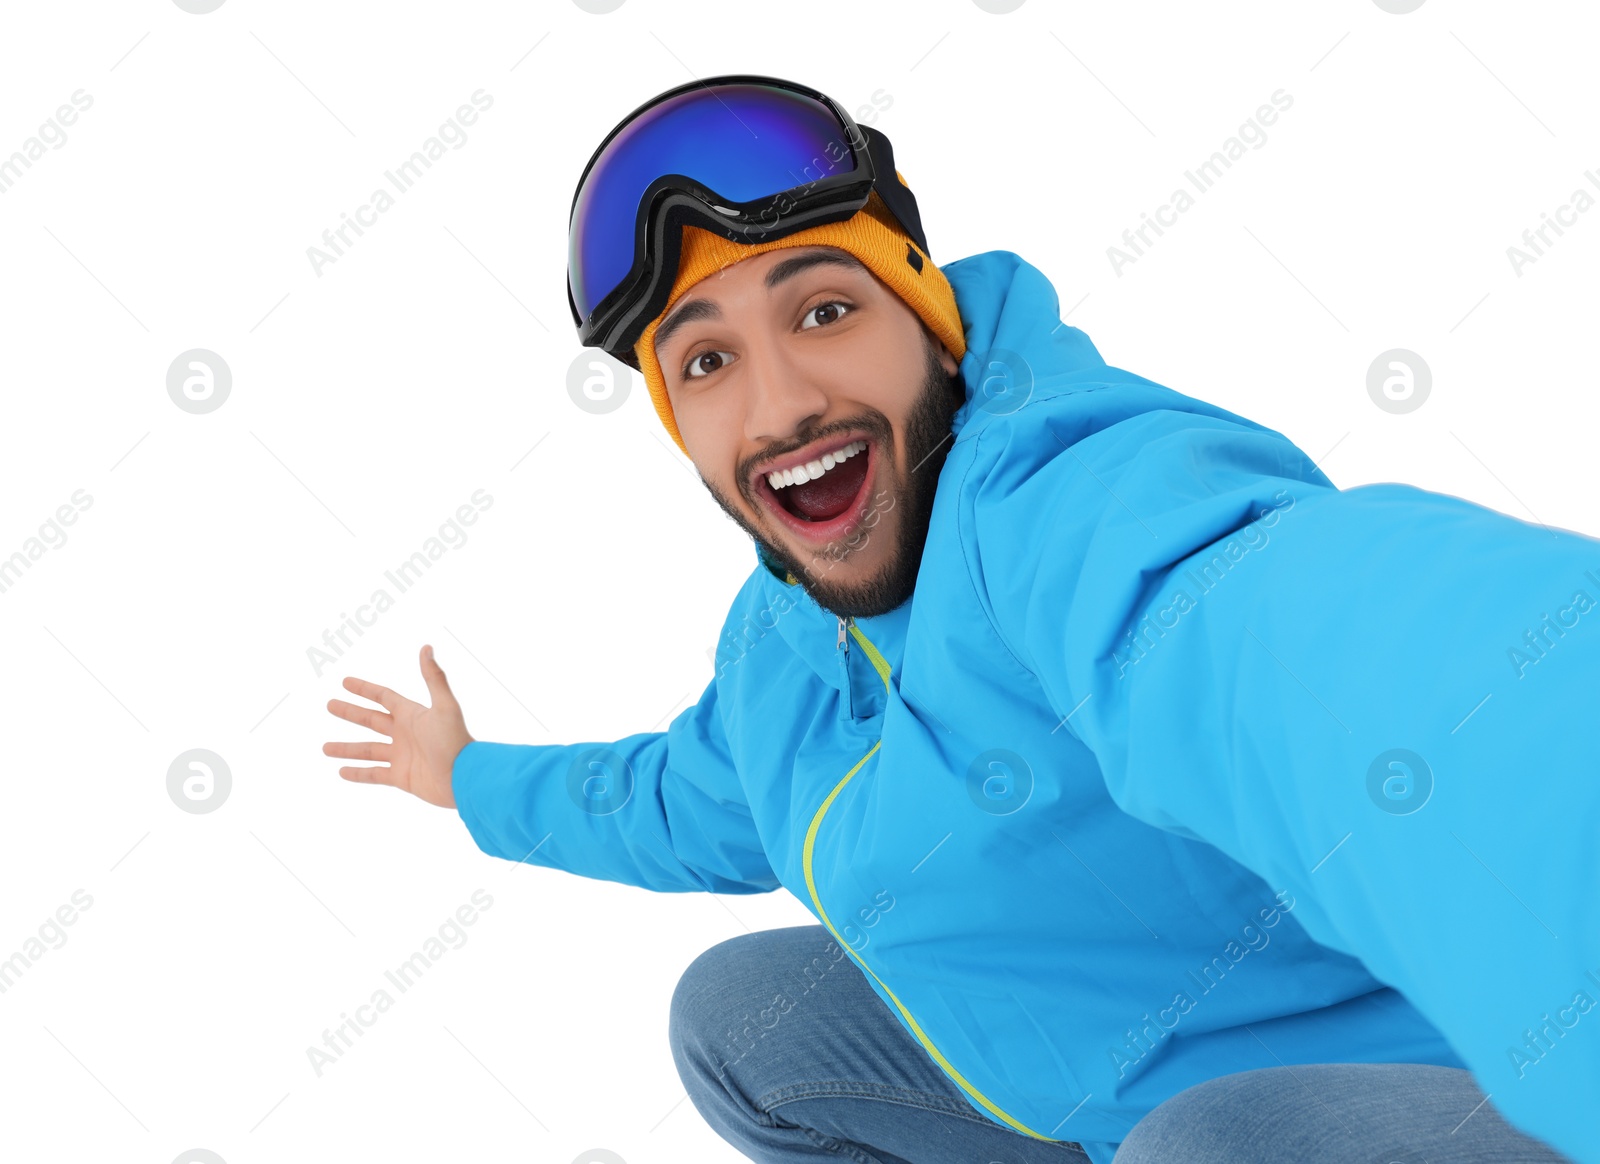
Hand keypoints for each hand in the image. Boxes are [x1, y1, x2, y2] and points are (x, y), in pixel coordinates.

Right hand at [324, 644, 473, 807]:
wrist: (464, 778)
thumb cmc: (456, 741)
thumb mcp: (445, 706)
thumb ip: (434, 678)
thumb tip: (426, 647)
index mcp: (413, 715)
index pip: (384, 697)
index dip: (365, 689)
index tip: (345, 682)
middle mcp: (405, 733)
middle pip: (371, 720)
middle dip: (350, 713)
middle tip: (329, 705)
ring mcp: (402, 756)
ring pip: (368, 750)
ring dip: (347, 748)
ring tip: (324, 748)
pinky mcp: (402, 778)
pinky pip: (374, 774)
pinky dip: (357, 774)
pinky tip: (341, 772)